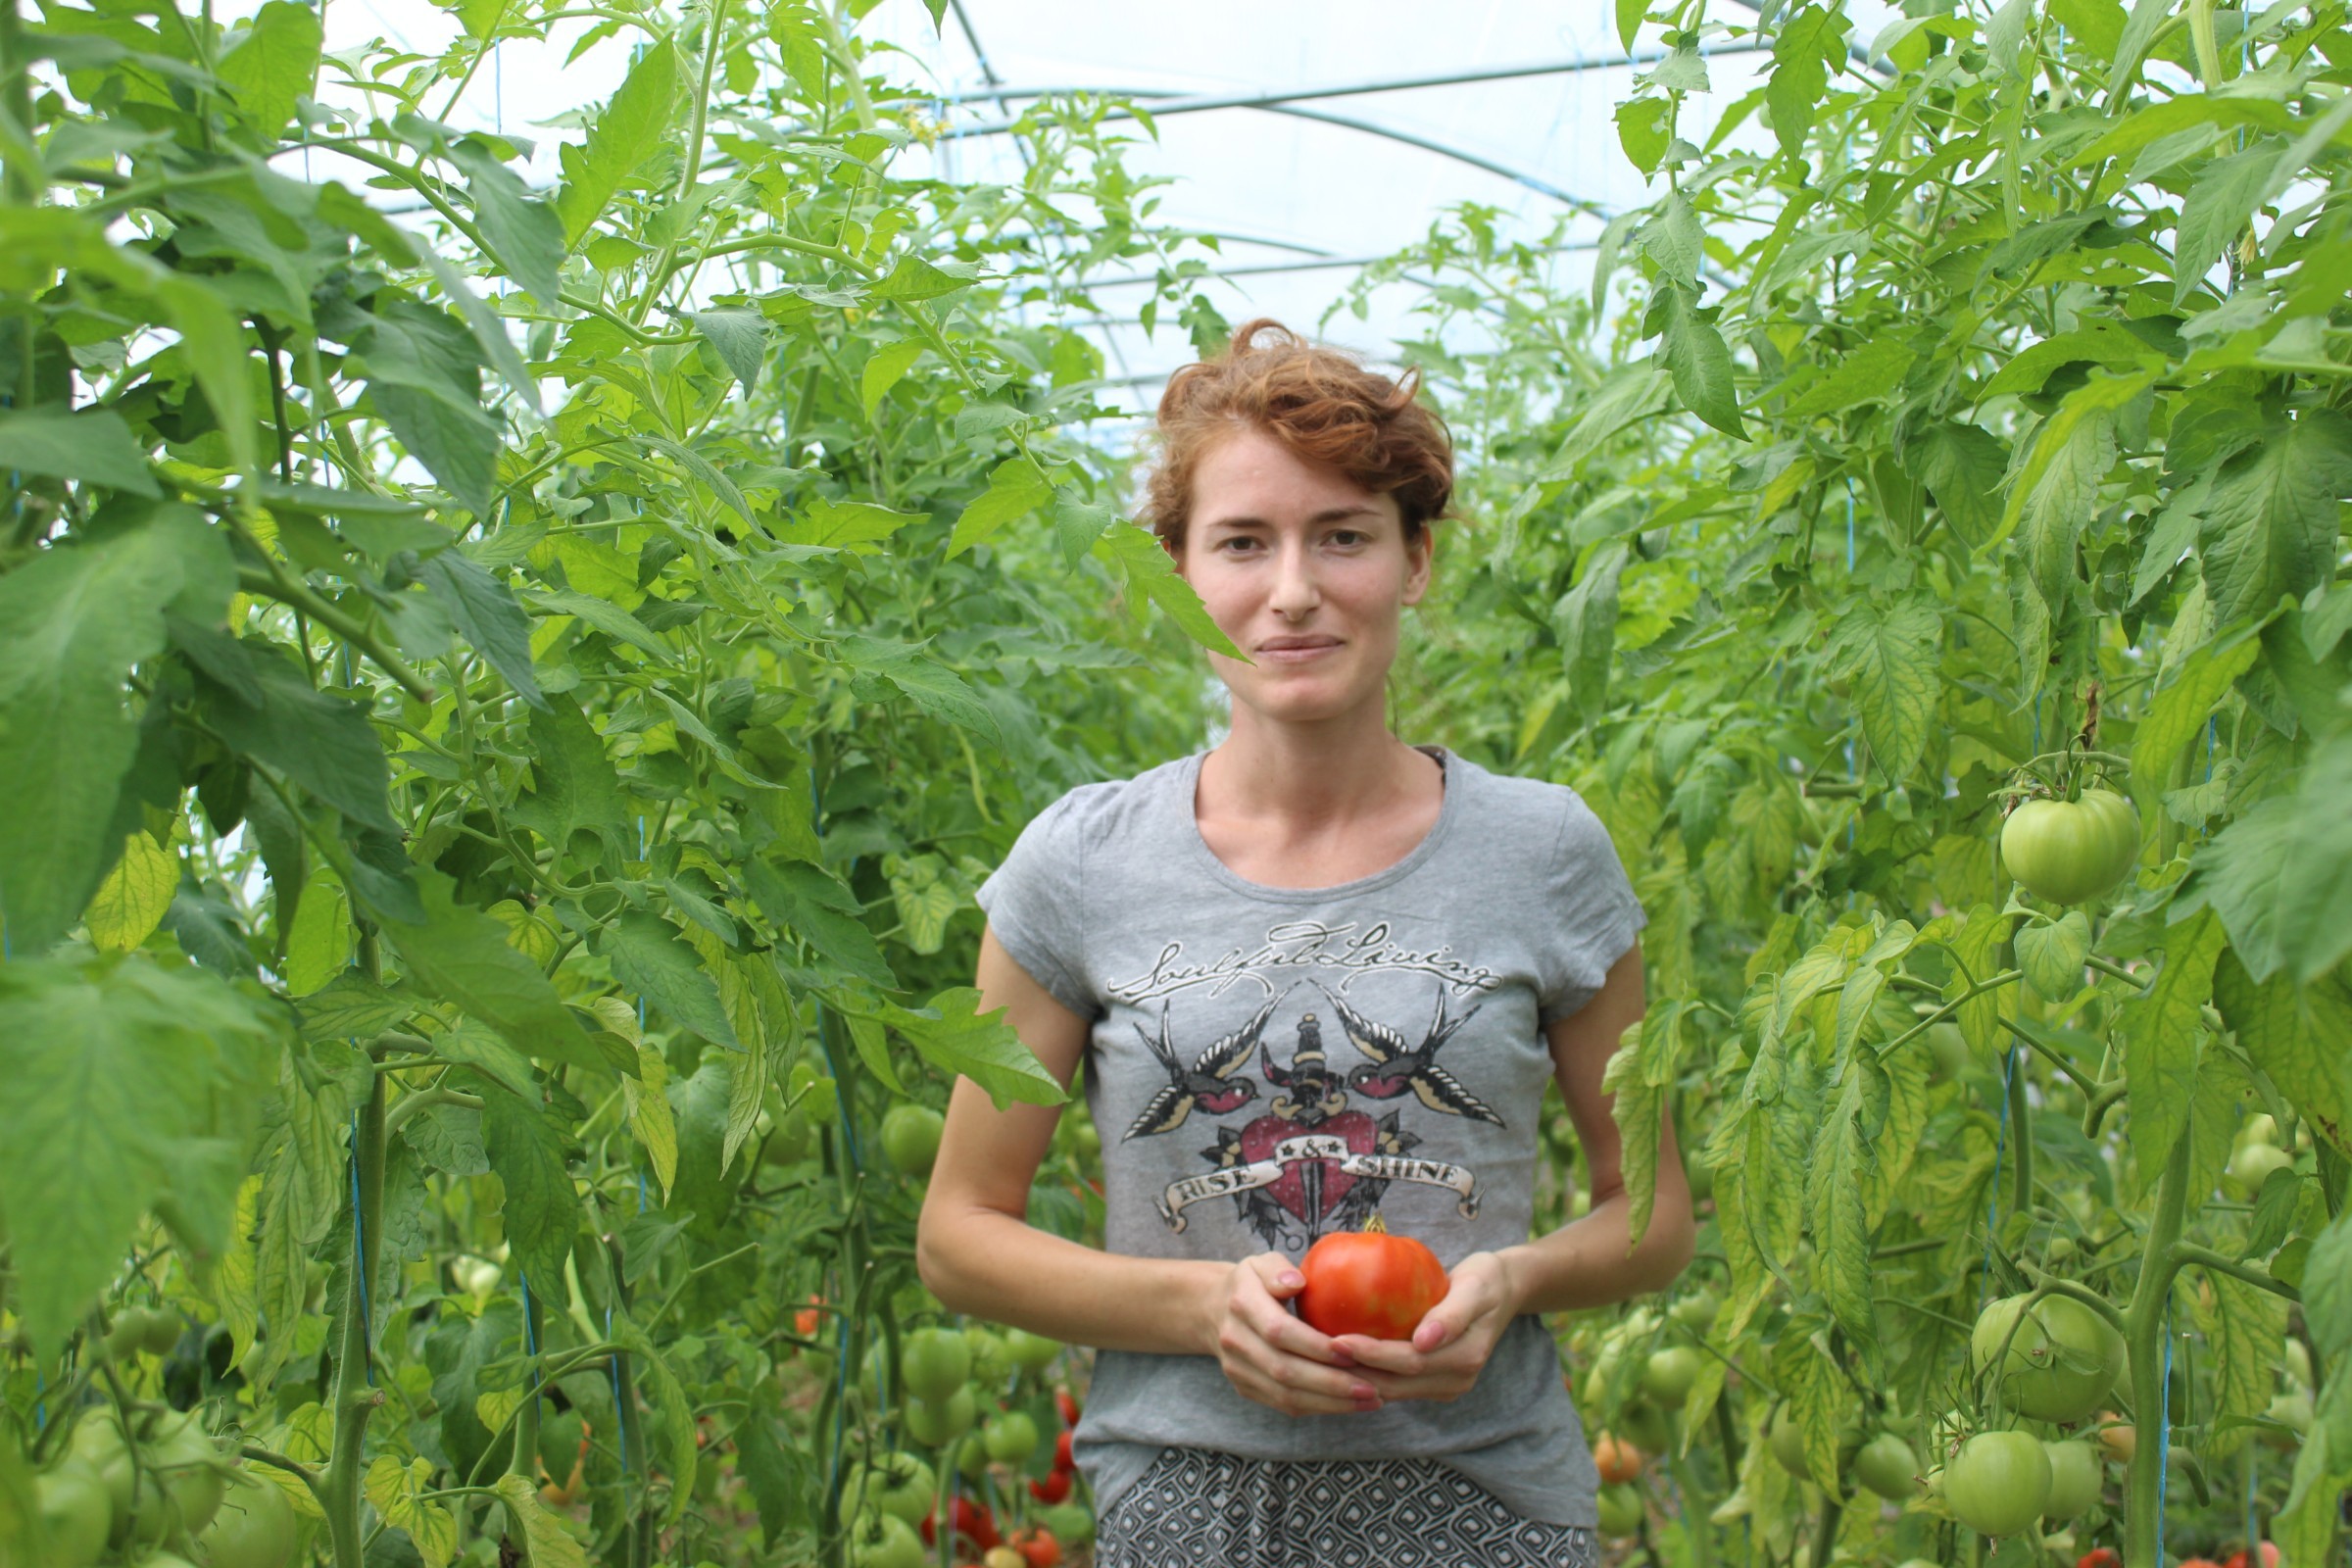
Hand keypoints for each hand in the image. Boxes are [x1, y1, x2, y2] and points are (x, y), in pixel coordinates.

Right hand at [1202, 1253, 1386, 1417]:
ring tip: (1371, 1399)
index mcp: (1241, 1304)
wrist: (1213, 1310)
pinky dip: (1319, 1407)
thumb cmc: (1253, 1283)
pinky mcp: (1246, 1389)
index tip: (1352, 1351)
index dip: (1315, 1345)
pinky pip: (1284, 1405)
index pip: (1279, 1331)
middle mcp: (1235, 1341)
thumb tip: (1296, 1281)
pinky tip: (1350, 1404)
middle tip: (1372, 1386)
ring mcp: (1237, 1370)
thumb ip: (1277, 1269)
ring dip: (1331, 1402)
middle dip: (1331, 1382)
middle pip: (1284, 1370)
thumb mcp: (1261, 1263)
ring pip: (1285, 1394)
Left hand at [1331, 1250, 1518, 1402]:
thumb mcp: (1476, 1287)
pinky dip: (1369, 1374)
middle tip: (1316, 1354)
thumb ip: (1452, 1314)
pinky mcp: (1434, 1383)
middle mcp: (1455, 1381)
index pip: (1409, 1363)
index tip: (1338, 1339)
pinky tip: (1341, 1360)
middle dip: (1355, 1372)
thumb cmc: (1486, 1280)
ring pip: (1392, 1390)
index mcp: (1465, 1359)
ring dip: (1358, 1378)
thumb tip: (1425, 1341)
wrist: (1504, 1291)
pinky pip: (1396, 1383)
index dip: (1372, 1355)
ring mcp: (1445, 1386)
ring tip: (1320, 1361)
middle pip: (1395, 1384)